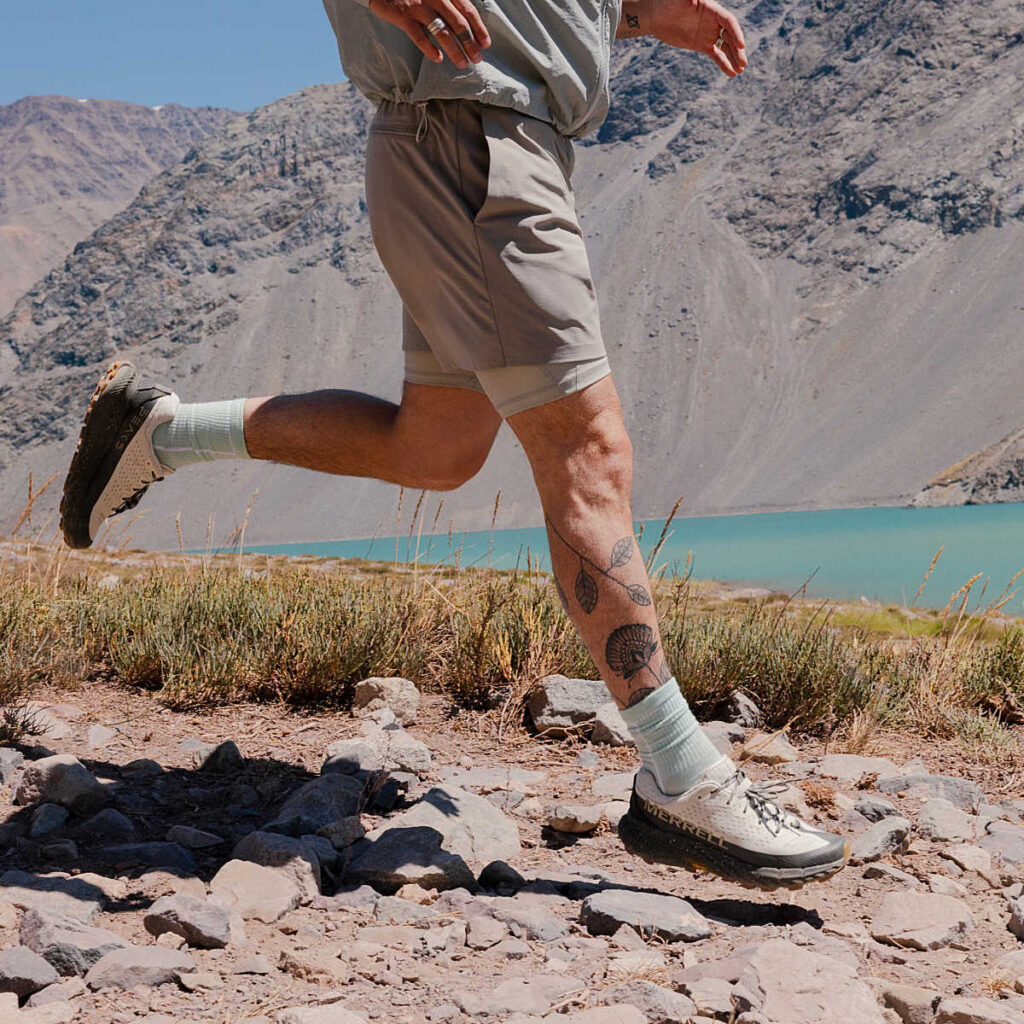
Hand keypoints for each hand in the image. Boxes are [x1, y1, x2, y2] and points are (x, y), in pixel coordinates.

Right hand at [368, 0, 490, 69]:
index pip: (467, 10)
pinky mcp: (403, 16)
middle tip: (477, 59)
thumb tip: (465, 23)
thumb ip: (448, 2)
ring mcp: (419, 6)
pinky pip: (420, 37)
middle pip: (458, 23)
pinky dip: (430, 49)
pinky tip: (438, 59)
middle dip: (470, 43)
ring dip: (455, 50)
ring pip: (442, 32)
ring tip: (462, 63)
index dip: (478, 28)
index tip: (485, 44)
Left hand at [640, 0, 746, 76]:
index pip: (728, 22)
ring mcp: (709, 34)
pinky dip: (724, 64)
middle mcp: (714, 22)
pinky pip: (716, 55)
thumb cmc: (667, 3)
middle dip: (737, 50)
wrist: (657, 17)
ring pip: (726, 47)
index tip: (741, 45)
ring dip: (734, 58)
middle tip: (743, 64)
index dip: (736, 33)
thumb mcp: (679, 0)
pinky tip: (731, 73)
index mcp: (712, 10)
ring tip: (740, 71)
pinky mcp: (702, 45)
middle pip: (730, 36)